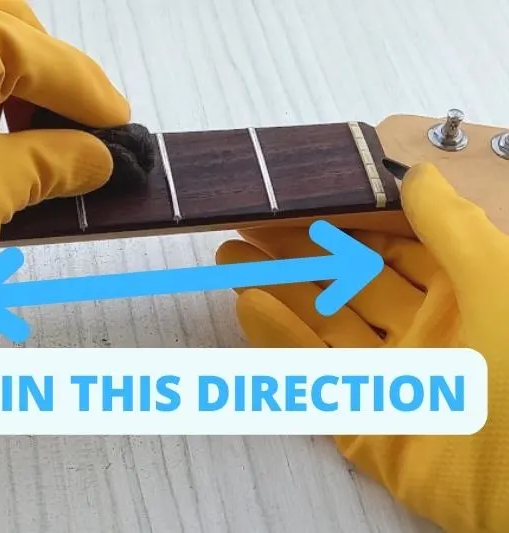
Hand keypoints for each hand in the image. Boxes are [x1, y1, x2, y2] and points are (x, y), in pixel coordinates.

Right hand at [216, 163, 507, 531]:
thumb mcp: (500, 282)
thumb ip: (453, 227)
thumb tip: (417, 176)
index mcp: (467, 297)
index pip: (393, 246)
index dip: (346, 221)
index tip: (302, 198)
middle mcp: (428, 334)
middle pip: (348, 282)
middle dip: (298, 252)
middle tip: (249, 225)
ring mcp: (392, 379)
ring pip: (322, 323)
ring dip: (276, 288)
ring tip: (231, 257)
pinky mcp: (363, 424)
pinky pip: (312, 375)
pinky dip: (277, 340)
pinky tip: (249, 304)